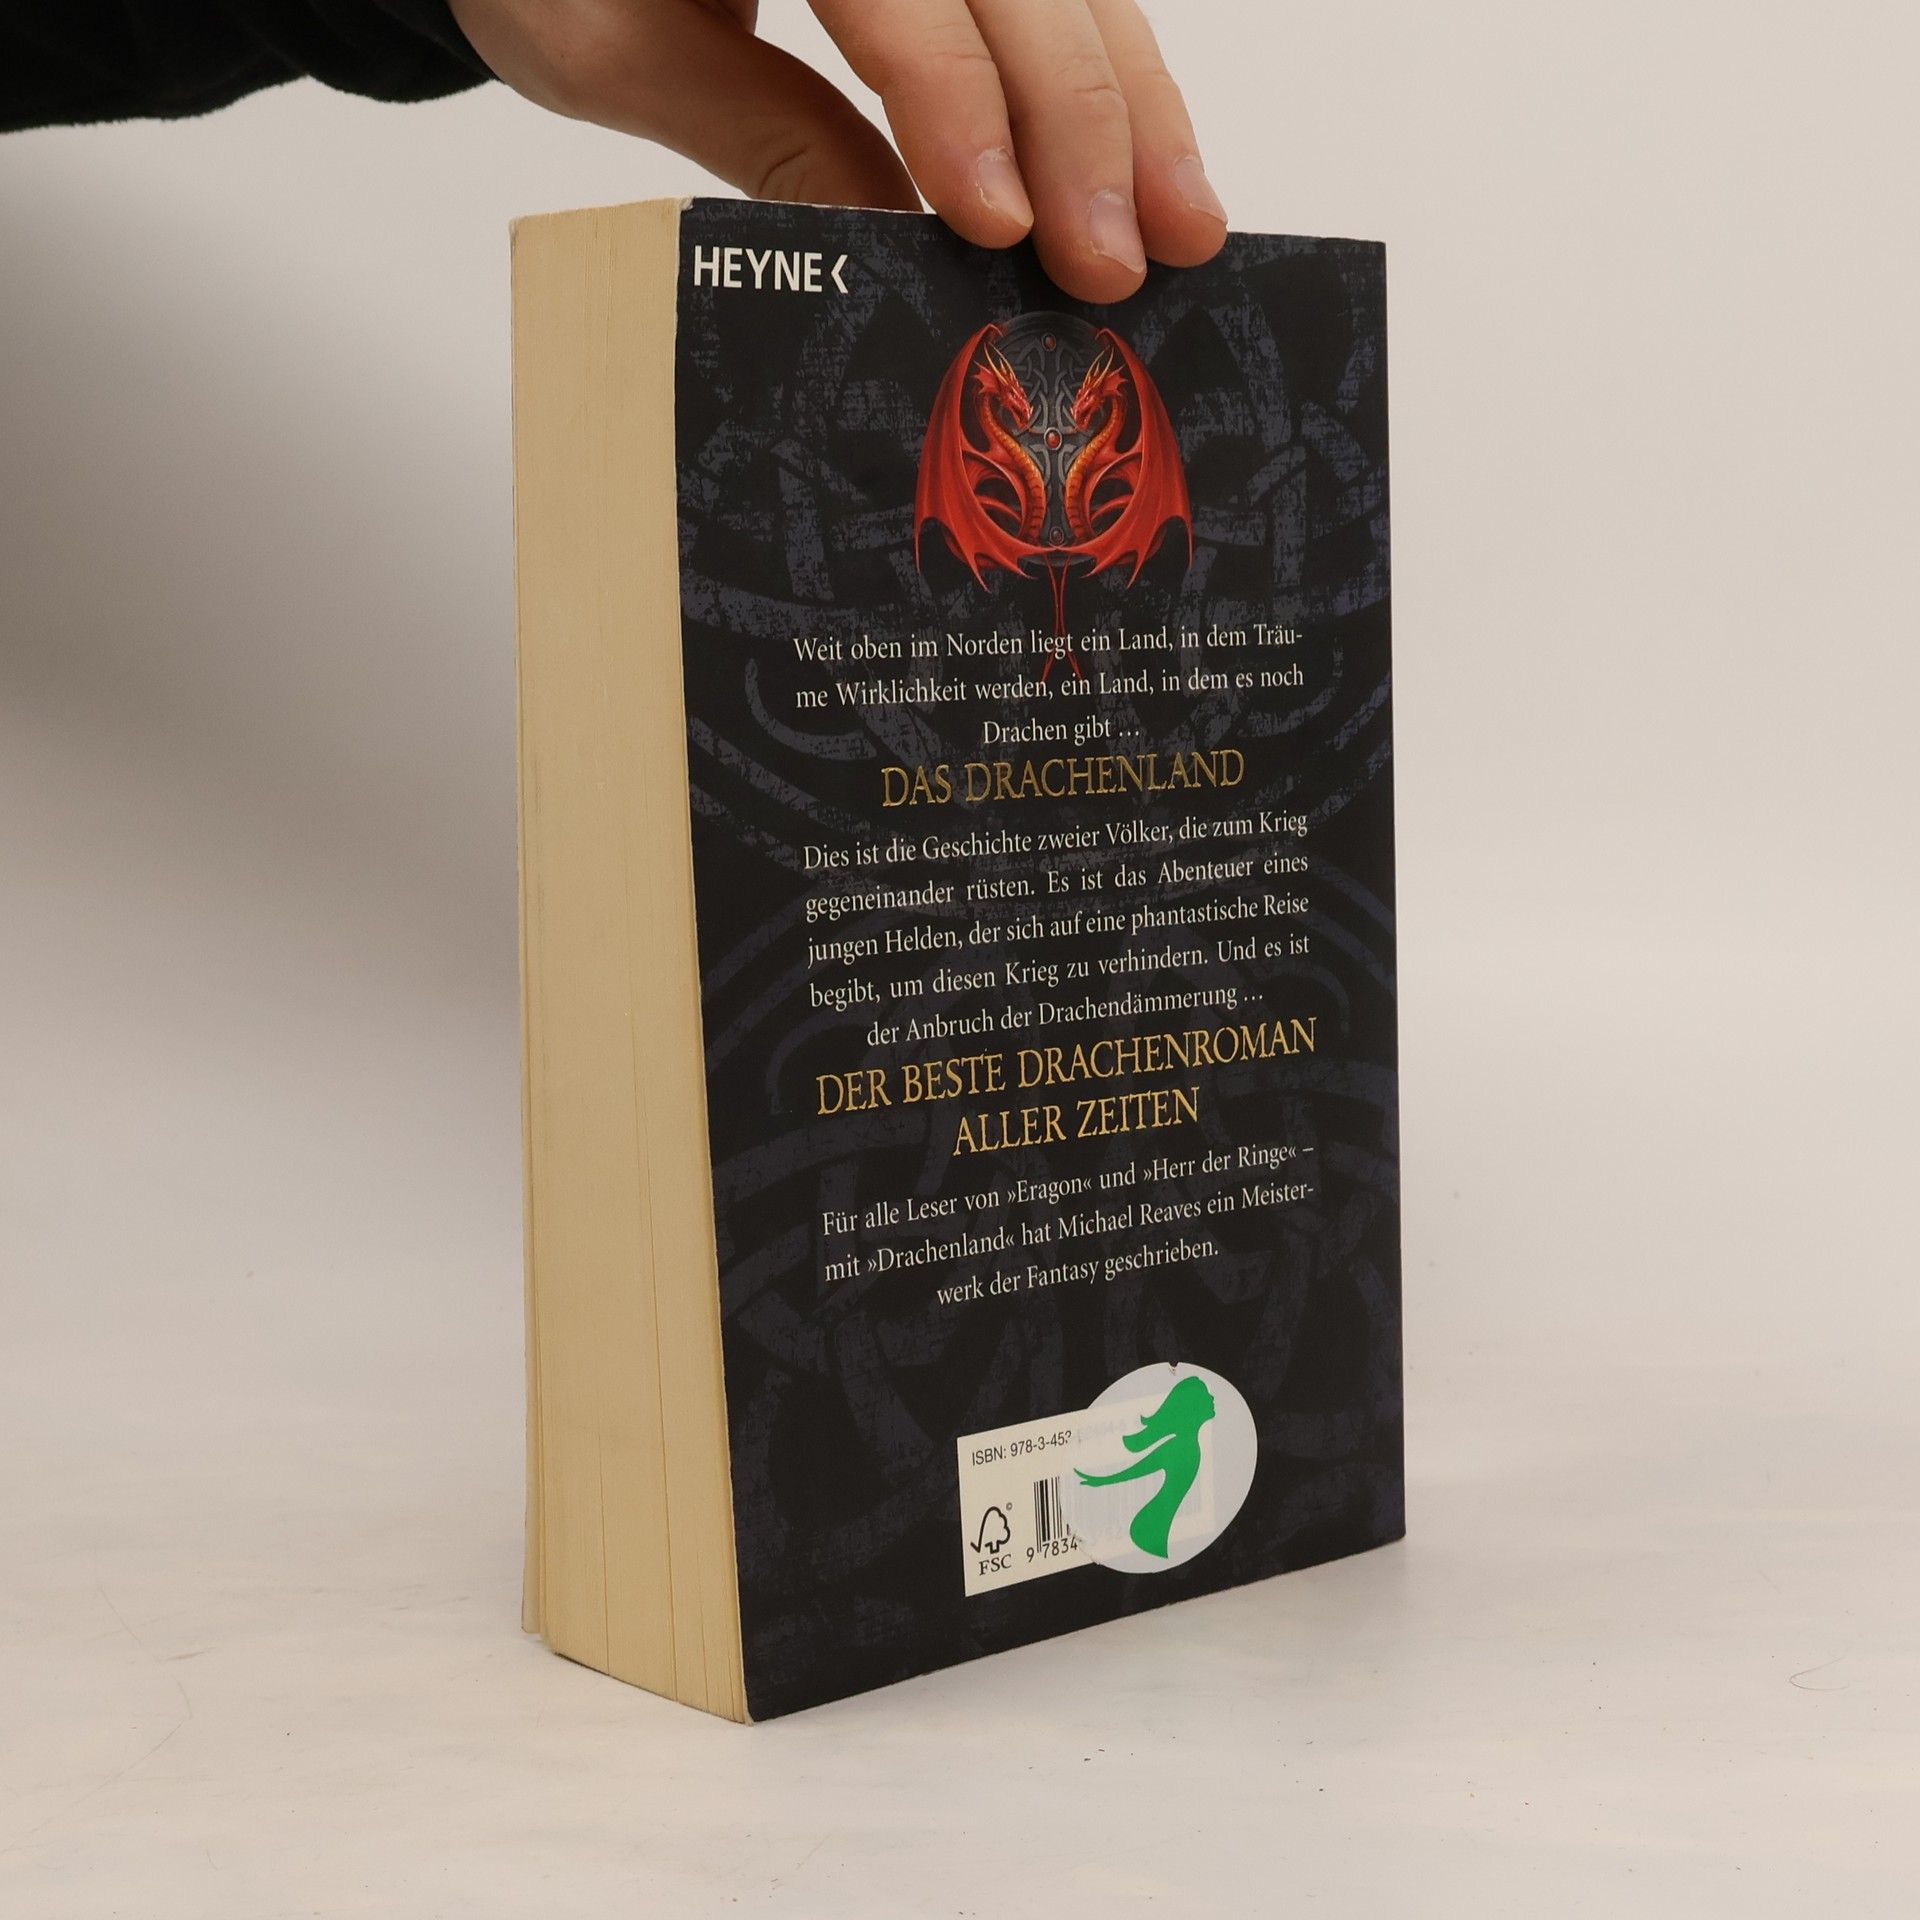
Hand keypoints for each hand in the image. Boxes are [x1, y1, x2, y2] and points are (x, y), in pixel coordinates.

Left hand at [445, 0, 1226, 302]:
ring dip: (1132, 107)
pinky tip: (1150, 165)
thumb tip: (897, 238)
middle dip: (1083, 124)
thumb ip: (757, 129)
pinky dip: (1106, 81)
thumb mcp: (615, 46)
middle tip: (1122, 264)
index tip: (1005, 231)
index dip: (964, 107)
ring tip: (1182, 227)